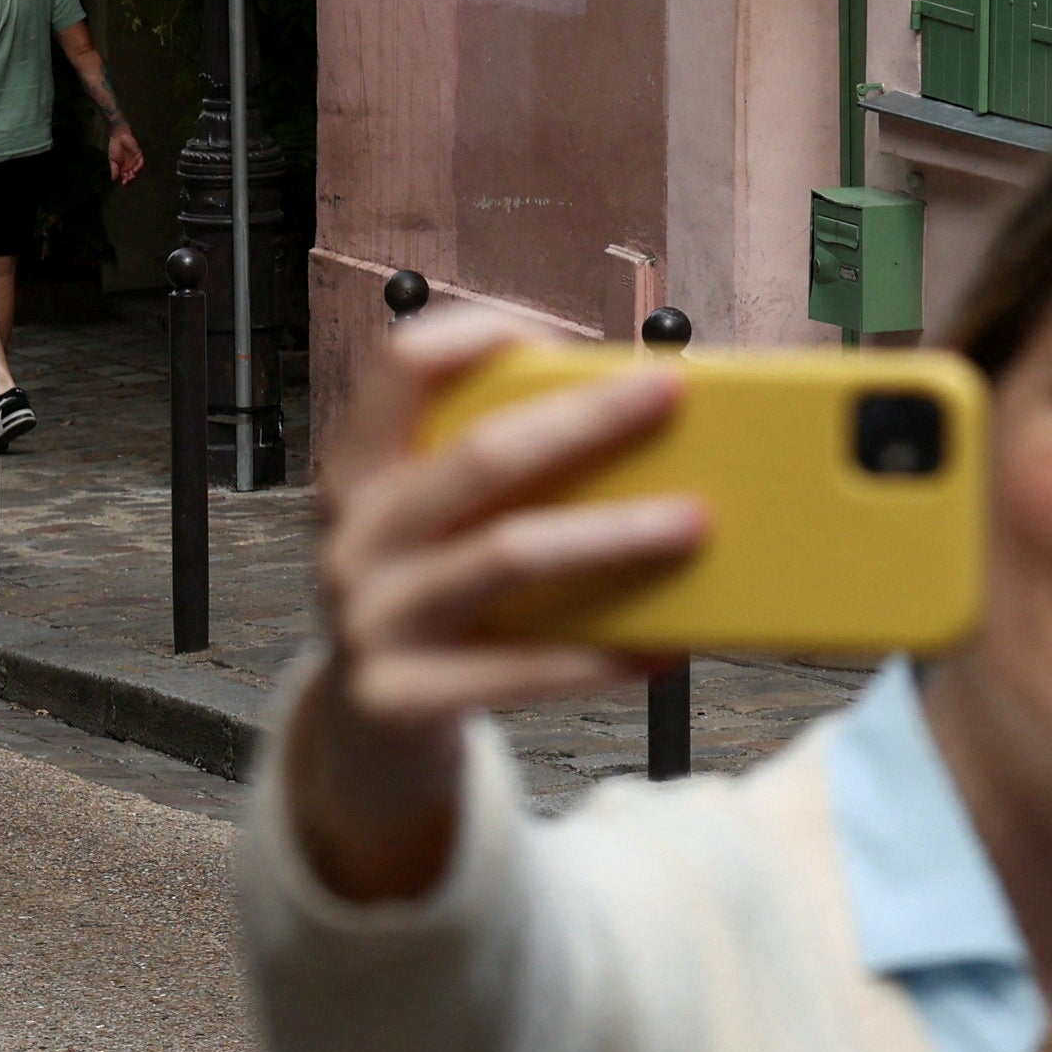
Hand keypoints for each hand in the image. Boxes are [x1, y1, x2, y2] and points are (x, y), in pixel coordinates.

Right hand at [106, 123, 148, 189]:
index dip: (126, 182)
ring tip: (131, 177)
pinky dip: (139, 167)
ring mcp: (135, 161)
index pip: (126, 177)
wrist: (118, 137)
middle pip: (132, 175)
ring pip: (137, 170)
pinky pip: (141, 162)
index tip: (124, 185)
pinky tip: (135, 170)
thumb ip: (114, 169)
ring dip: (135, 175)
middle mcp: (130, 165)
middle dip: (130, 180)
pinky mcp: (139, 155)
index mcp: (123, 168)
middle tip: (127, 182)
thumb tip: (113, 179)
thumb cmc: (114, 148)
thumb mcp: (112, 160)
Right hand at [287, 304, 698, 903]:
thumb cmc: (436, 591)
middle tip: (668, 396)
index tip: (549, 328)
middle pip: (479, 458)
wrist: (369, 723)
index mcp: (362, 471)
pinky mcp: (399, 697)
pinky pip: (516, 671)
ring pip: (506, 557)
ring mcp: (370, 619)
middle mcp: (357, 536)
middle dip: (583, 420)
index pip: (396, 368)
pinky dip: (596, 657)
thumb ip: (508, 468)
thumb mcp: (441, 520)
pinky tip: (662, 646)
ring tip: (694, 522)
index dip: (469, 334)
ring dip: (610, 534)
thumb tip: (649, 422)